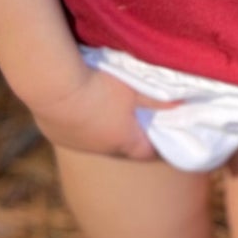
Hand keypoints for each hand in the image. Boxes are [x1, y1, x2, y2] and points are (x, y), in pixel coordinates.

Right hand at [27, 63, 173, 161]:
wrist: (52, 85)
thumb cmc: (99, 87)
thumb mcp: (134, 89)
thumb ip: (159, 98)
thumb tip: (185, 104)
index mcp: (124, 142)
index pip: (147, 152)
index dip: (155, 144)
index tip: (161, 135)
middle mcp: (99, 149)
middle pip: (119, 147)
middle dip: (127, 135)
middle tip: (132, 119)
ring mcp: (73, 144)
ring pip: (92, 140)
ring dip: (99, 129)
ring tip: (101, 110)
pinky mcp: (52, 133)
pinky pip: (69, 132)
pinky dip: (76, 122)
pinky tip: (75, 106)